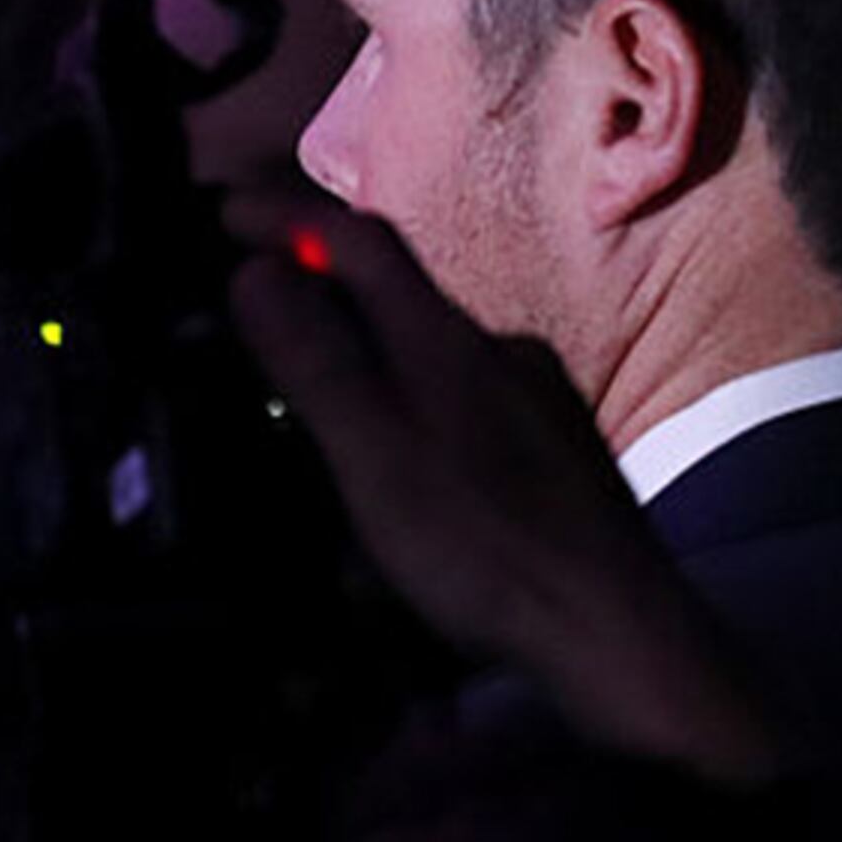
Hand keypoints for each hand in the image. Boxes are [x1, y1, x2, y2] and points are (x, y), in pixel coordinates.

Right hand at [221, 177, 782, 782]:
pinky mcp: (555, 451)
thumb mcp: (374, 453)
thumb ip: (316, 358)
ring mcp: (536, 399)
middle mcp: (500, 350)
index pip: (358, 240)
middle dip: (322, 279)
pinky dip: (412, 397)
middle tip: (254, 296)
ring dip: (367, 343)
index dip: (287, 215)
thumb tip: (256, 269)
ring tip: (313, 381)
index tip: (226, 210)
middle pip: (398, 287)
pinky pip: (464, 396)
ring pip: (432, 346)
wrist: (615, 631)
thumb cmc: (488, 551)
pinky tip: (402, 452)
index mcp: (447, 341)